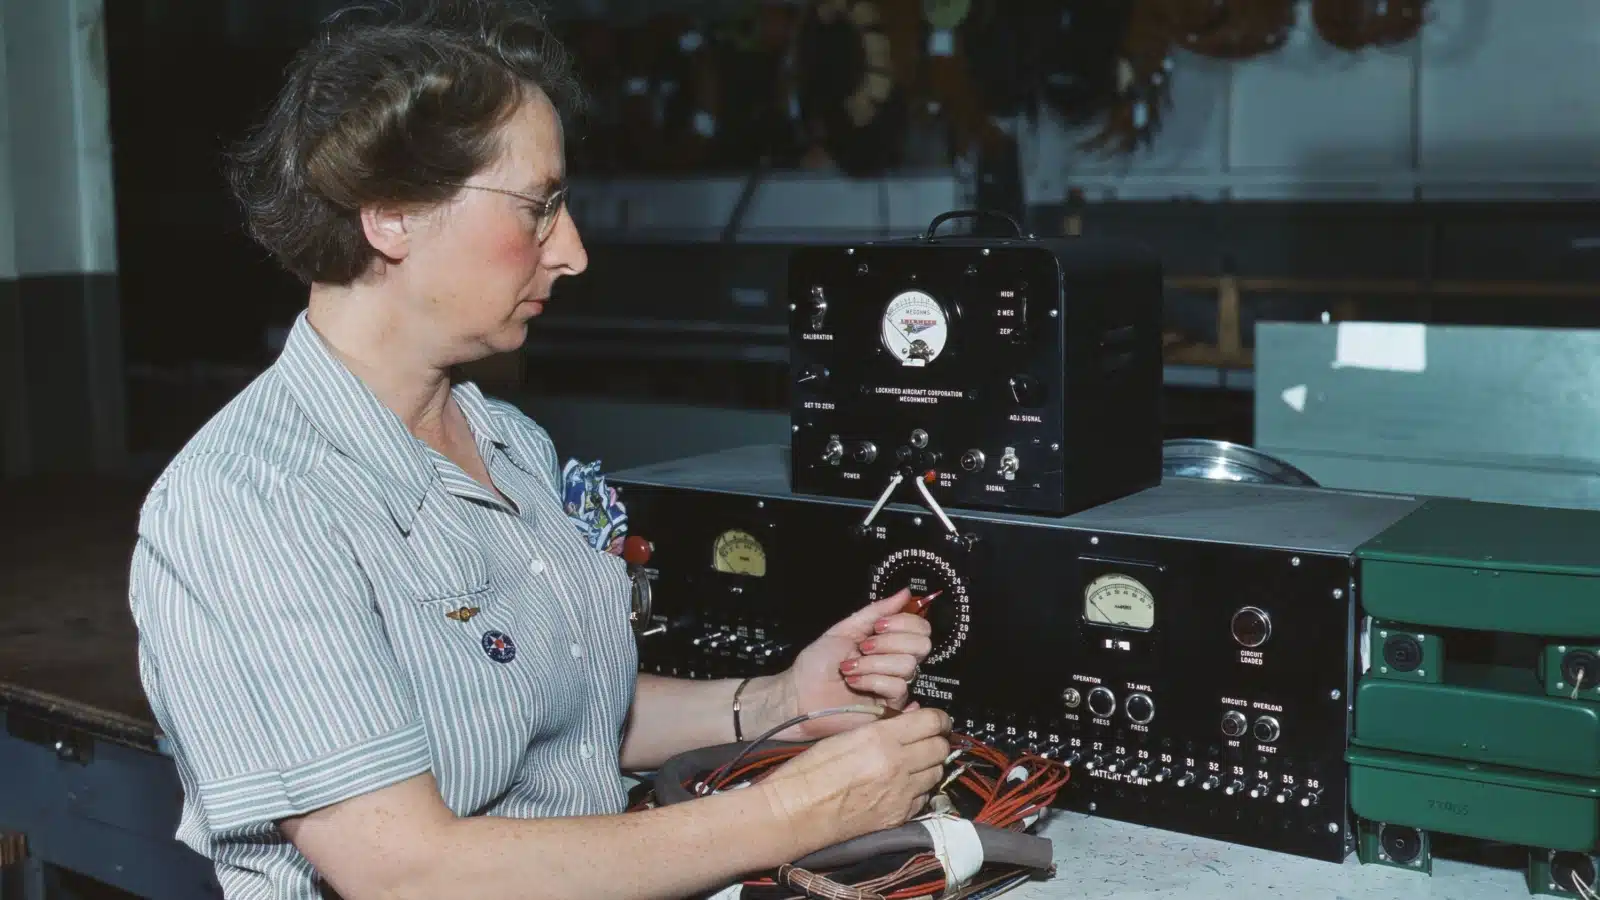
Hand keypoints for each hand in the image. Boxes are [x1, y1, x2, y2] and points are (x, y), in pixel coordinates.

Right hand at [759, 707, 951, 849]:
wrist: (794, 812)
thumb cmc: (808, 773)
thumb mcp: (844, 735)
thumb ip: (880, 728)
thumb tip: (905, 723)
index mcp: (881, 739)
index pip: (932, 721)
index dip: (938, 718)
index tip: (936, 720)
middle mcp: (897, 766)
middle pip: (940, 748)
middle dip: (936, 741)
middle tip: (926, 740)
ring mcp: (900, 794)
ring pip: (936, 774)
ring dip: (929, 766)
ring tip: (913, 763)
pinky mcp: (897, 817)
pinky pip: (923, 798)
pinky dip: (919, 790)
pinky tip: (902, 786)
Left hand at [779, 588, 933, 739]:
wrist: (801, 693)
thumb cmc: (818, 663)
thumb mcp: (846, 628)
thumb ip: (876, 610)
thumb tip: (905, 592)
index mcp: (889, 642)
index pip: (920, 628)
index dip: (904, 622)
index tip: (877, 626)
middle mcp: (896, 662)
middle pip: (922, 644)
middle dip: (890, 641)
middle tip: (863, 646)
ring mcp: (895, 685)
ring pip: (908, 665)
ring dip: (874, 663)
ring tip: (850, 668)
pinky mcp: (892, 707)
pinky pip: (898, 687)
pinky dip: (871, 680)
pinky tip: (854, 682)